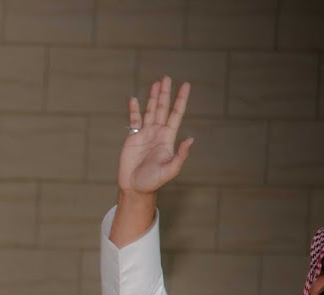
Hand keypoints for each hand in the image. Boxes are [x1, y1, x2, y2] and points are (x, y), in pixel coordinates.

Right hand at [119, 77, 192, 195]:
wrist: (135, 187)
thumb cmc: (153, 180)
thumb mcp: (170, 169)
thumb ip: (181, 155)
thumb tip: (190, 139)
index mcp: (168, 138)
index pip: (176, 114)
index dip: (181, 100)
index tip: (185, 85)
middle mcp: (158, 133)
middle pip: (162, 108)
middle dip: (165, 94)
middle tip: (166, 78)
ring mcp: (145, 134)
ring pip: (150, 111)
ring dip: (153, 97)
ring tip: (156, 83)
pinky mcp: (133, 138)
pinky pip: (134, 121)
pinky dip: (134, 110)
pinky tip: (134, 100)